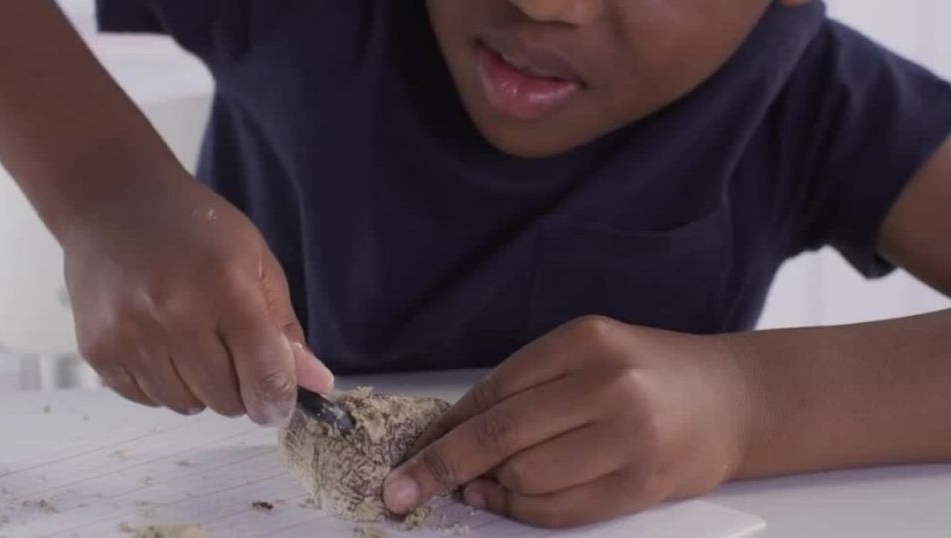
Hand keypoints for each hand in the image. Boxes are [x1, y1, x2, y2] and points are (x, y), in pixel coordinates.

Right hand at [61, 172, 332, 424]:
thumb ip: (284, 329)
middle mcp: (174, 315)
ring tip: (193, 340)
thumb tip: (317, 384)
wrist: (111, 202)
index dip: (279, 401)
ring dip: (200, 388)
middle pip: (227, 400)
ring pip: (187, 405)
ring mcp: (129, 336)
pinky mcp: (96, 351)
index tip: (280, 404)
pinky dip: (164, 385)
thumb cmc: (195, 229)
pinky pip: (147, 400)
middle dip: (240, 389)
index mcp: (225, 288)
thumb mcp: (256, 262)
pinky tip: (162, 344)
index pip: (264, 377)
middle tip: (233, 353)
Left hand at [383, 317, 753, 527]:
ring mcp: (627, 437)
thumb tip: (453, 432)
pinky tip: (502, 500)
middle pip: (502, 435)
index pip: (495, 390)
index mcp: (585, 341)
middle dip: (442, 467)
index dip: (444, 428)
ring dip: (488, 488)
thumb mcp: (588, 354)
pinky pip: (561, 509)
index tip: (408, 453)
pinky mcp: (641, 484)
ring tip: (475, 487)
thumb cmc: (648, 372)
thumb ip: (527, 387)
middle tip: (401, 490)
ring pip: (527, 476)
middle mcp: (607, 384)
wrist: (731, 398)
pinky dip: (521, 510)